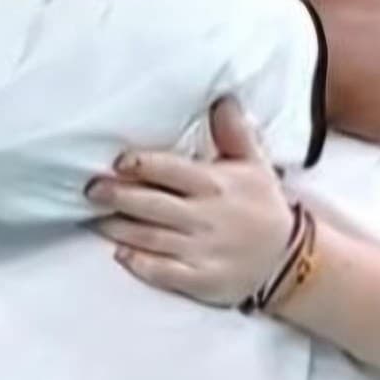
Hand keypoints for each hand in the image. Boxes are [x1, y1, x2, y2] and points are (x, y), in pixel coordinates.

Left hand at [86, 99, 293, 306]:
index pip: (173, 171)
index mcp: (217, 185)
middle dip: (119, 196)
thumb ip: (234, 132)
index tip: (118, 162)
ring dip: (119, 229)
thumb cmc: (261, 205)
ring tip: (95, 218)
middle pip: (154, 205)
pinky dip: (141, 265)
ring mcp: (204, 251)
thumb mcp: (255, 164)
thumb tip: (222, 99)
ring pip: (152, 238)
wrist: (287, 258)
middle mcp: (208, 218)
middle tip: (91, 190)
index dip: (143, 165)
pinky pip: (166, 274)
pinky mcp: (202, 280)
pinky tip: (120, 255)